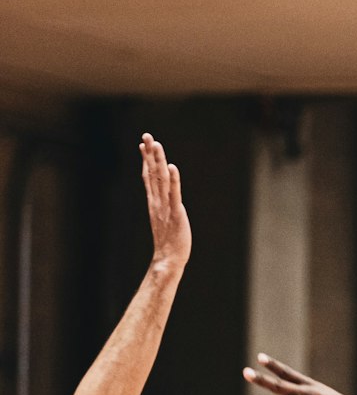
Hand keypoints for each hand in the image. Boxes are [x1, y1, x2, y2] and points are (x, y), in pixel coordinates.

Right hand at [141, 135, 190, 269]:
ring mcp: (166, 207)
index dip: (146, 160)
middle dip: (150, 154)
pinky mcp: (176, 214)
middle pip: (152, 173)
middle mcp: (157, 201)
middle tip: (147, 136)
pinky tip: (172, 167)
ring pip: (161, 179)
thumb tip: (159, 198)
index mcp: (154, 202)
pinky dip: (174, 180)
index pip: (148, 176)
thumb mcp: (162, 219)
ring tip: (156, 144)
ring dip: (158, 161)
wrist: (169, 259)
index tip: (143, 144)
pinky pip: (174, 194)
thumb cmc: (168, 242)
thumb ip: (160, 207)